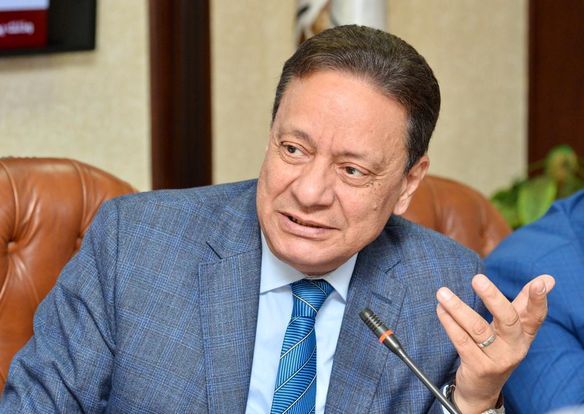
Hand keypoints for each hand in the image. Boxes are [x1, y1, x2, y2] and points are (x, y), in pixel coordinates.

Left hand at [435, 274, 554, 413]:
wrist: (482, 389)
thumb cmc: (498, 350)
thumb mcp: (513, 329)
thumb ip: (525, 303)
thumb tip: (547, 279)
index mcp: (525, 335)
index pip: (536, 316)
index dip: (538, 300)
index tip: (540, 284)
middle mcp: (514, 347)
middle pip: (507, 319)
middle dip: (492, 297)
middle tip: (477, 278)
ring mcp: (497, 359)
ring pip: (478, 328)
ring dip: (458, 308)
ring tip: (442, 293)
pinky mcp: (478, 367)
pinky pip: (462, 341)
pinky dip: (449, 323)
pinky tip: (441, 310)